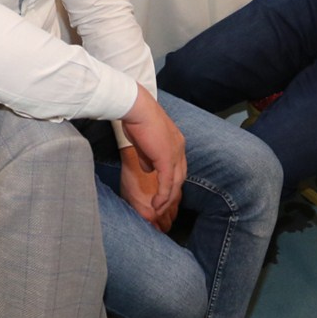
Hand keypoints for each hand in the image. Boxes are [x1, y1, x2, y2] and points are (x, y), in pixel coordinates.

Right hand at [119, 87, 186, 221]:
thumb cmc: (136, 118)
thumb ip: (148, 157)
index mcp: (176, 142)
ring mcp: (175, 153)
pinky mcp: (167, 158)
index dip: (171, 181)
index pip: (178, 167)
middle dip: (172, 194)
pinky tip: (156, 205)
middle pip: (180, 177)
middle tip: (162, 206)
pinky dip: (163, 196)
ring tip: (158, 210)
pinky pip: (167, 182)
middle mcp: (179, 148)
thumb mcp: (143, 142)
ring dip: (167, 199)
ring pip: (175, 183)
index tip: (163, 192)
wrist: (136, 107)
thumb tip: (148, 170)